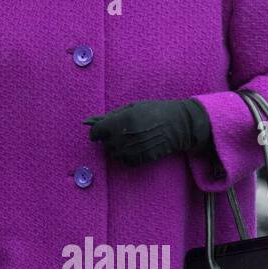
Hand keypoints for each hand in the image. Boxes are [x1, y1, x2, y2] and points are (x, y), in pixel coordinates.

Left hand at [84, 98, 211, 166]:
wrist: (178, 125)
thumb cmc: (155, 111)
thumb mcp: (132, 107)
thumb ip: (110, 116)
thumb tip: (88, 121)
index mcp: (120, 121)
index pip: (96, 132)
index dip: (97, 131)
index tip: (101, 130)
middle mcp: (123, 137)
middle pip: (104, 143)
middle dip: (109, 138)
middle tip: (124, 131)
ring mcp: (131, 150)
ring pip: (114, 154)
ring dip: (118, 147)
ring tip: (132, 138)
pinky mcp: (139, 160)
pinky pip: (125, 161)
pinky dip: (128, 155)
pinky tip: (138, 146)